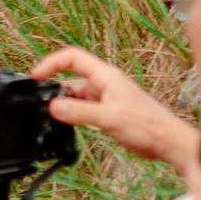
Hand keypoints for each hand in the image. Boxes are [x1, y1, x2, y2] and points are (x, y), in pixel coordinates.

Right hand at [32, 47, 198, 165]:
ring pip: (76, 94)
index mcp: (106, 75)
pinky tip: (65, 125)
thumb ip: (80, 112)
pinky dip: (72, 113)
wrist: (165, 141)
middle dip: (53, 85)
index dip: (52, 63)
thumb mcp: (109, 118)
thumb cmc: (146, 125)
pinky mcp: (107, 111)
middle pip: (71, 76)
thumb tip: (53, 106)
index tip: (35, 77)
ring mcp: (105, 97)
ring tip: (48, 116)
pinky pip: (83, 107)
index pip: (72, 58)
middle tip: (37, 101)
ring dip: (63, 102)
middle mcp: (104, 83)